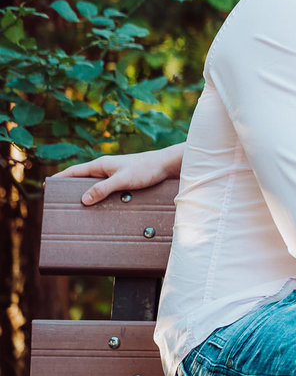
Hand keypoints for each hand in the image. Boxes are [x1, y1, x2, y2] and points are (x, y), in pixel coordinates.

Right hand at [51, 144, 184, 204]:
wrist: (168, 165)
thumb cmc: (146, 169)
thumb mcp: (122, 180)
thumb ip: (103, 189)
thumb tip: (83, 200)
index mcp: (101, 165)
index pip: (74, 172)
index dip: (60, 179)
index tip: (47, 186)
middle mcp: (106, 169)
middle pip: (83, 180)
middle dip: (72, 190)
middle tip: (61, 203)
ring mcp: (116, 174)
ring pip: (96, 186)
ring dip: (89, 196)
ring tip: (80, 210)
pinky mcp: (126, 181)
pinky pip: (108, 190)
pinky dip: (102, 198)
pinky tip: (103, 209)